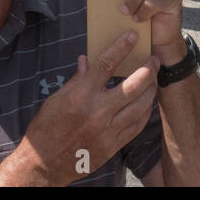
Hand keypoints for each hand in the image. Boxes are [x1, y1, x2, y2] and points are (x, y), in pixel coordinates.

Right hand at [15, 29, 158, 184]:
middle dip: (148, 70)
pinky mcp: (113, 146)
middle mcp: (98, 110)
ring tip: (154, 81)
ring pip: (140, 107)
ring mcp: (107, 130)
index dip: (122, 47)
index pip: (106, 64)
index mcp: (81, 94)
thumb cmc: (46, 128)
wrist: (44, 163)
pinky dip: (144, 113)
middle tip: (155, 60)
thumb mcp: (56, 98)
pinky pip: (136, 126)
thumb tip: (86, 61)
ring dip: (150, 91)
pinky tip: (147, 104)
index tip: (132, 36)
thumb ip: (76, 80)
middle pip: (133, 86)